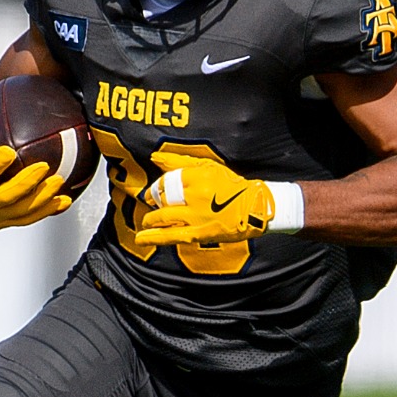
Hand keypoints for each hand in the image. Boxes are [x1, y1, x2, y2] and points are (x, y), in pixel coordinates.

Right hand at [0, 114, 71, 239]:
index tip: (8, 151)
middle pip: (8, 195)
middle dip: (27, 182)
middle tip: (43, 166)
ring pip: (23, 210)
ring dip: (43, 197)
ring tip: (60, 181)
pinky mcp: (8, 223)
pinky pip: (31, 218)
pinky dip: (49, 210)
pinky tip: (66, 200)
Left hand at [134, 151, 274, 247]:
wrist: (254, 208)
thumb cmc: (231, 185)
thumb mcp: (208, 166)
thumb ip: (180, 161)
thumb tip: (155, 157)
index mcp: (199, 176)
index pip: (168, 180)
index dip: (157, 186)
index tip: (155, 190)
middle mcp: (196, 195)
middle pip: (163, 197)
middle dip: (153, 200)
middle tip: (150, 202)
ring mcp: (197, 216)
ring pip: (164, 217)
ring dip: (151, 219)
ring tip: (147, 221)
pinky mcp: (199, 233)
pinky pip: (172, 236)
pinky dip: (154, 237)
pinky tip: (141, 239)